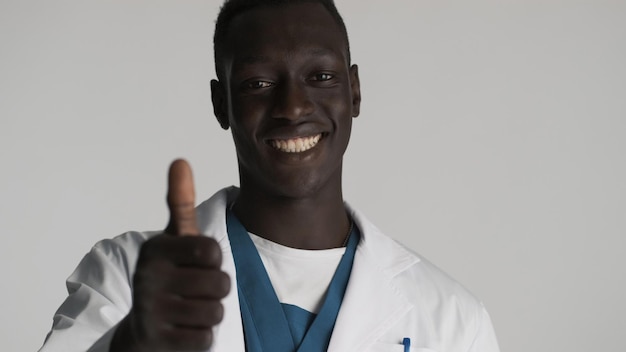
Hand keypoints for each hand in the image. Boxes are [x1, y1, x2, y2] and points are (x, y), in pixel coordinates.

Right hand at [111, 159, 230, 351]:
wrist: (143, 328)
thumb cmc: (167, 276)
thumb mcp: (173, 239)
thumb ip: (180, 203)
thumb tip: (180, 161)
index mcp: (155, 249)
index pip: (212, 251)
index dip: (214, 260)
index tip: (198, 262)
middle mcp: (148, 278)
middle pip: (220, 283)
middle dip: (216, 289)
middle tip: (195, 289)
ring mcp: (152, 311)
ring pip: (216, 311)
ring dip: (211, 312)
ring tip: (190, 308)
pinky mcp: (159, 340)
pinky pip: (206, 337)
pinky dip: (202, 335)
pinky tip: (184, 328)